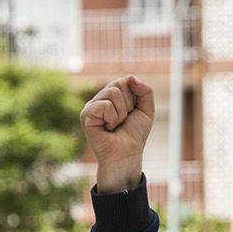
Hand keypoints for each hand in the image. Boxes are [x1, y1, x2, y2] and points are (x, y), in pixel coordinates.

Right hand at [81, 76, 153, 193]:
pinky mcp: (85, 115)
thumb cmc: (134, 135)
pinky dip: (112, 118)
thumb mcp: (146, 110)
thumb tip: (131, 77)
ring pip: (112, 93)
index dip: (134, 98)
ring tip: (115, 125)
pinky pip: (105, 105)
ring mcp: (91, 106)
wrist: (127, 154)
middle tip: (122, 121)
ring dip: (121, 113)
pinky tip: (107, 128)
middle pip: (119, 84)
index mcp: (112, 95)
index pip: (125, 81)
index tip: (131, 113)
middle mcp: (100, 98)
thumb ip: (145, 91)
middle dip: (128, 105)